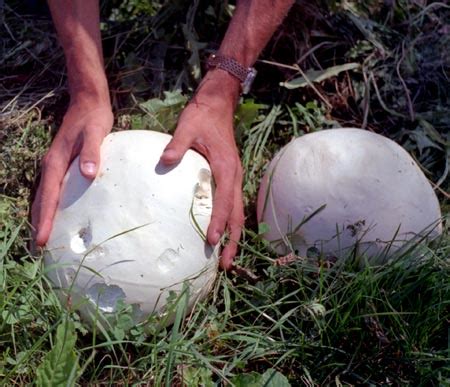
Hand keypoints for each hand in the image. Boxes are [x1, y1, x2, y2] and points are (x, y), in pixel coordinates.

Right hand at [32, 102, 112, 246]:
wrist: (88, 102)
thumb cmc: (93, 119)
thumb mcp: (95, 133)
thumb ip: (91, 153)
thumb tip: (87, 175)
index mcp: (56, 163)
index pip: (48, 197)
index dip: (44, 219)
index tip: (41, 240)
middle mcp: (51, 166)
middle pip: (41, 201)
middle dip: (39, 224)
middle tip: (38, 249)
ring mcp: (56, 166)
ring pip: (45, 196)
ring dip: (43, 216)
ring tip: (44, 237)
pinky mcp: (64, 164)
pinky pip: (54, 190)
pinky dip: (52, 205)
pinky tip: (60, 214)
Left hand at [160, 73, 243, 269]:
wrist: (218, 104)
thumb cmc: (203, 116)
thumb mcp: (188, 126)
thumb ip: (177, 144)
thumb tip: (164, 161)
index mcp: (226, 168)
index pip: (224, 201)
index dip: (218, 223)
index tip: (210, 242)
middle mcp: (235, 176)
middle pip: (237, 215)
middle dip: (232, 241)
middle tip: (224, 265)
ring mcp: (234, 178)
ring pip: (237, 213)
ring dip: (232, 236)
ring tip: (225, 258)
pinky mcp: (229, 177)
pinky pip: (231, 205)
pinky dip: (228, 222)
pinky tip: (219, 233)